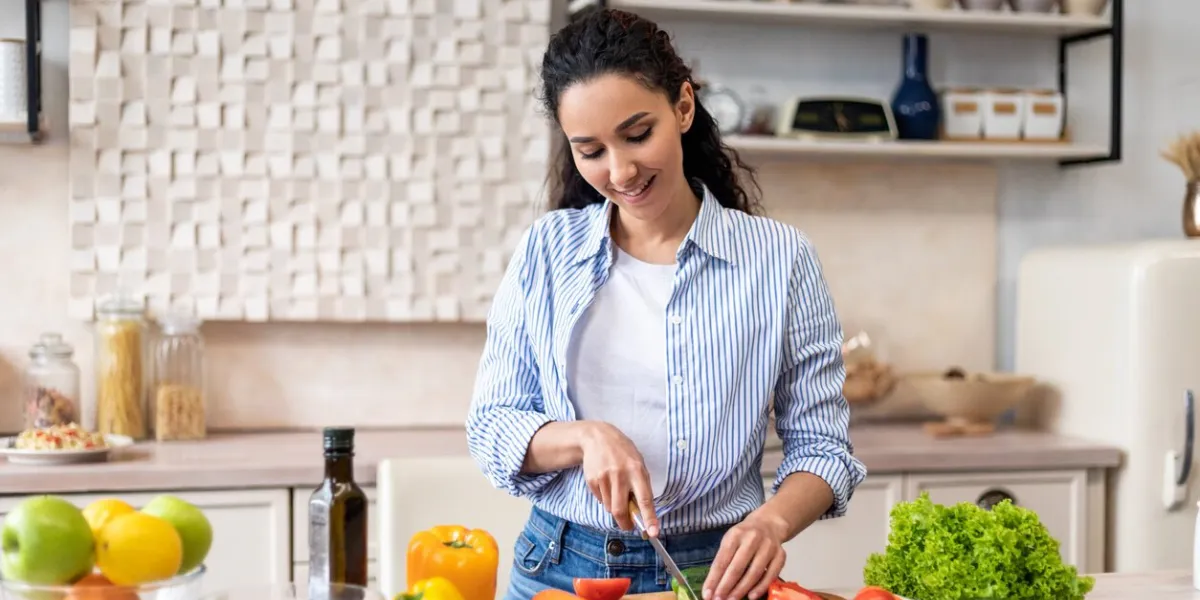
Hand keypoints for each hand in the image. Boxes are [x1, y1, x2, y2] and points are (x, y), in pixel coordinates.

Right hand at [579, 421, 659, 535]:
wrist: (597, 437)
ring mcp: (604, 478)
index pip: (645, 499)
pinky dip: (605, 498)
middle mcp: (620, 475)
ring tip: (616, 490)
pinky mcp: (592, 480)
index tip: (653, 532)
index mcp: (637, 470)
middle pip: (621, 510)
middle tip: (628, 526)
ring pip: (610, 507)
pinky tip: (606, 483)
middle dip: (625, 523)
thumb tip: (642, 512)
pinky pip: (600, 500)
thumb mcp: (638, 464)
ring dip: (615, 507)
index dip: (649, 518)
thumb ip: (641, 485)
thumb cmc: (623, 452)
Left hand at [703, 513, 787, 599]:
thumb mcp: (730, 541)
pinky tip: (752, 596)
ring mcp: (768, 546)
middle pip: (737, 567)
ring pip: (754, 572)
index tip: (707, 594)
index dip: (714, 579)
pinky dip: (761, 587)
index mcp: (735, 535)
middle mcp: (752, 539)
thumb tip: (713, 585)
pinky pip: (771, 574)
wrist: (769, 524)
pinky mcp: (781, 555)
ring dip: (742, 589)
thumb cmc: (744, 536)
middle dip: (726, 586)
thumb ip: (723, 560)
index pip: (722, 560)